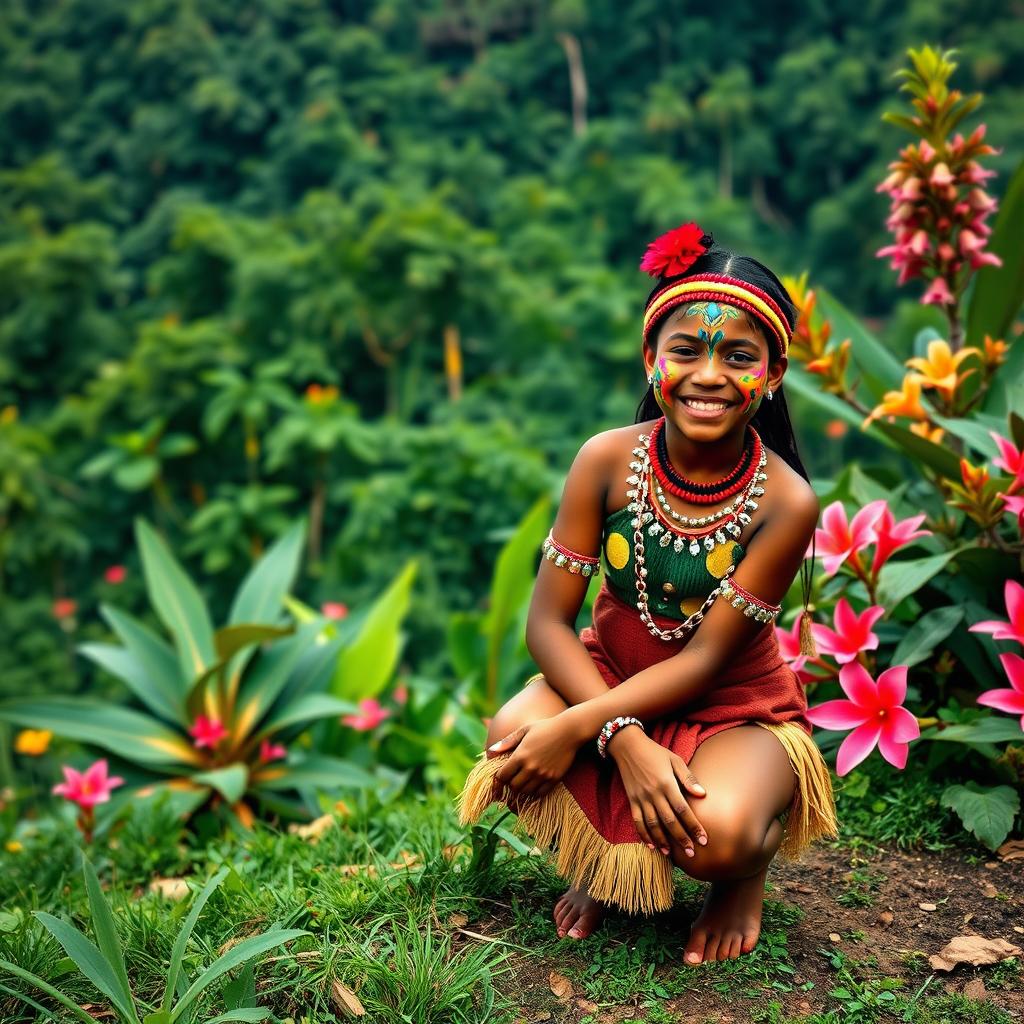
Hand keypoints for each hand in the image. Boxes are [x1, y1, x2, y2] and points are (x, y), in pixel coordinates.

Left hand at [487, 717, 578, 800]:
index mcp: (520, 755)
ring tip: (522, 782)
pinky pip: (540, 793)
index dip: (499, 778)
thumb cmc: (545, 727)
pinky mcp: (554, 779)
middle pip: (513, 786)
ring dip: (522, 789)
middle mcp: (531, 767)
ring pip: (526, 792)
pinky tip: (534, 785)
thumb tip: (490, 751)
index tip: (501, 777)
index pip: (502, 776)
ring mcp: (543, 774)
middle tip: (512, 779)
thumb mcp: (524, 730)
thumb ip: (507, 742)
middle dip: (510, 784)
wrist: (569, 731)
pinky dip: (535, 792)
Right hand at [613, 733, 706, 857]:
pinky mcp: (632, 800)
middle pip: (669, 821)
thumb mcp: (674, 760)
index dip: (693, 826)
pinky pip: (637, 821)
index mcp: (667, 783)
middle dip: (682, 838)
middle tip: (692, 853)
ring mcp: (641, 798)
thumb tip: (703, 794)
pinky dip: (643, 834)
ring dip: (663, 840)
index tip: (703, 839)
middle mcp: (653, 793)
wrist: (628, 746)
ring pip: (653, 824)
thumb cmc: (655, 752)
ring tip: (672, 854)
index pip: (683, 809)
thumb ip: (688, 778)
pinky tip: (651, 845)